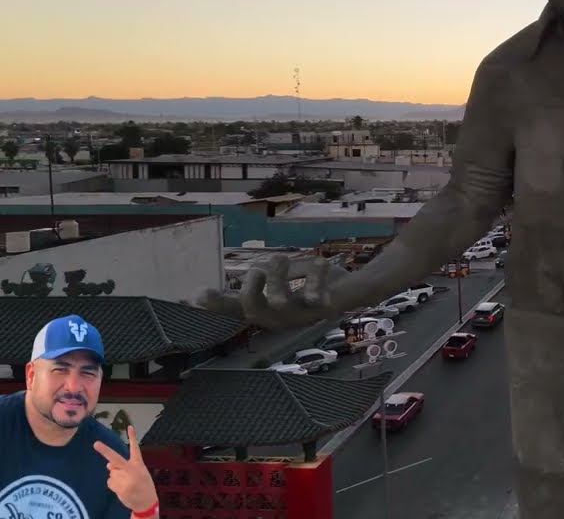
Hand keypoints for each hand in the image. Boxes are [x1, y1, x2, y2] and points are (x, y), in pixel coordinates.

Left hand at [94, 425, 158, 513]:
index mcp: (138, 464)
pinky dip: (113, 485)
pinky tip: (122, 489)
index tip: (129, 427)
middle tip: (95, 443)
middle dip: (105, 451)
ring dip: (115, 478)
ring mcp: (125, 479)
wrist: (147, 502)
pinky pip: (110, 482)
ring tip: (126, 484)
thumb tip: (108, 465)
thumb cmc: (143, 486)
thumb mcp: (139, 474)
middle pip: (116, 458)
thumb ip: (125, 467)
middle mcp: (132, 469)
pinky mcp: (120, 487)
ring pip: (111, 473)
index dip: (132, 437)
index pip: (135, 448)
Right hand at [199, 254, 350, 328]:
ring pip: (281, 301)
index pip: (236, 310)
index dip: (217, 304)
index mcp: (270, 310)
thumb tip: (244, 270)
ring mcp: (303, 315)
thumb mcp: (287, 280)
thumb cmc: (315, 286)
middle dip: (249, 290)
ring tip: (280, 256)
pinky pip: (317, 294)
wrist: (357, 290)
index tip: (196, 294)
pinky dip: (316, 274)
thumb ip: (265, 277)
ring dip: (278, 275)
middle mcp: (282, 317)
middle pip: (254, 312)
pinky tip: (320, 261)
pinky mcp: (325, 308)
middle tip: (255, 270)